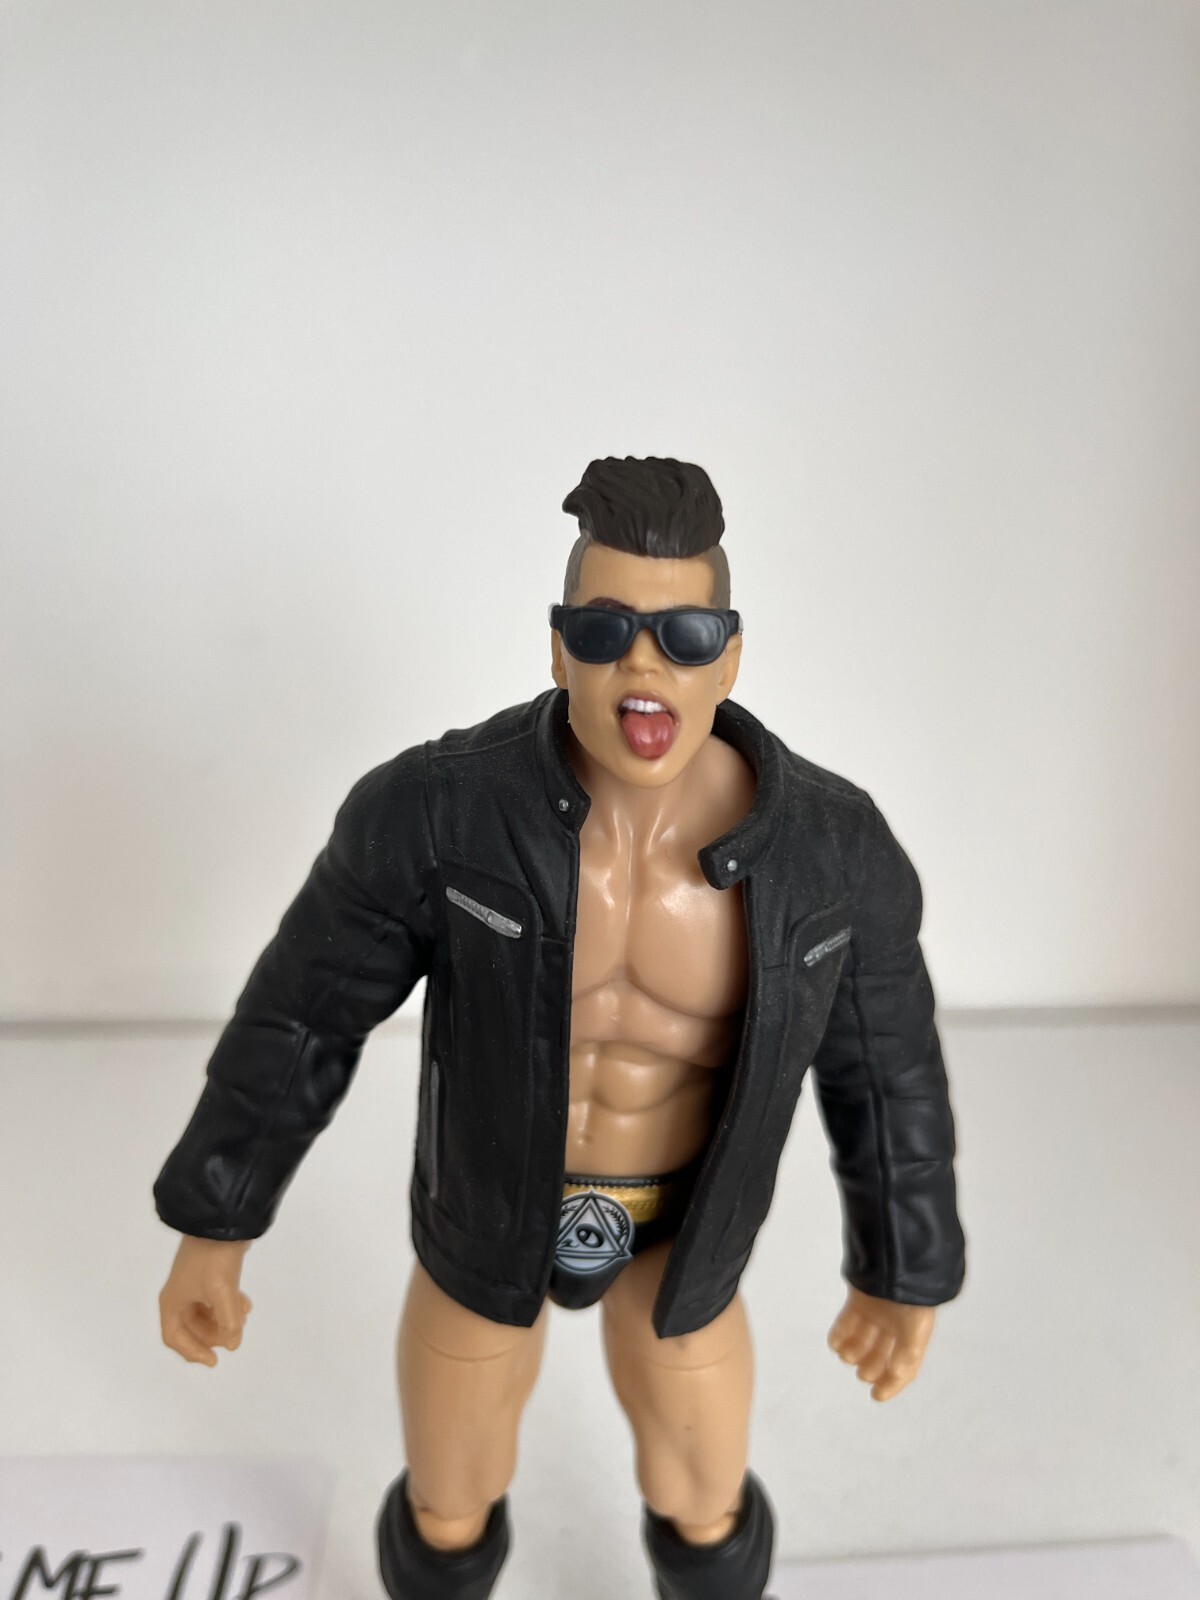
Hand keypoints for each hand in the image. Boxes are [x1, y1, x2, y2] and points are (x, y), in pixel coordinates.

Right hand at [159, 1236, 252, 1366]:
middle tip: (232, 1337)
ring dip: (223, 1319)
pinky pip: (215, 1298)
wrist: (222, 1220)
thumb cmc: (214, 1258)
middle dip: (213, 1335)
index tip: (214, 1360)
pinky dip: (228, 1305)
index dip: (192, 1352)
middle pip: (191, 1327)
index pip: (174, 1337)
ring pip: (205, 1313)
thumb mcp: (222, 1292)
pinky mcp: (208, 1273)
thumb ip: (229, 1322)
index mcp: (172, 1300)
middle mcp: (180, 1293)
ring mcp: (194, 1283)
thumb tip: (234, 1345)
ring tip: (243, 1318)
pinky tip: (246, 1305)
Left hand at [827, 1286, 934, 1401]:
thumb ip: (907, 1355)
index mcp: (914, 1333)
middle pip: (881, 1353)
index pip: (904, 1365)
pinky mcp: (860, 1297)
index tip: (876, 1397)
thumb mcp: (916, 1330)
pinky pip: (848, 1320)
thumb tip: (895, 1375)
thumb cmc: (912, 1295)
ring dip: (854, 1351)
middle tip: (862, 1374)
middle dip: (871, 1366)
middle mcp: (896, 1323)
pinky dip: (840, 1333)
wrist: (900, 1257)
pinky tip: (835, 1344)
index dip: (892, 1383)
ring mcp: (877, 1310)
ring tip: (846, 1357)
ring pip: (863, 1338)